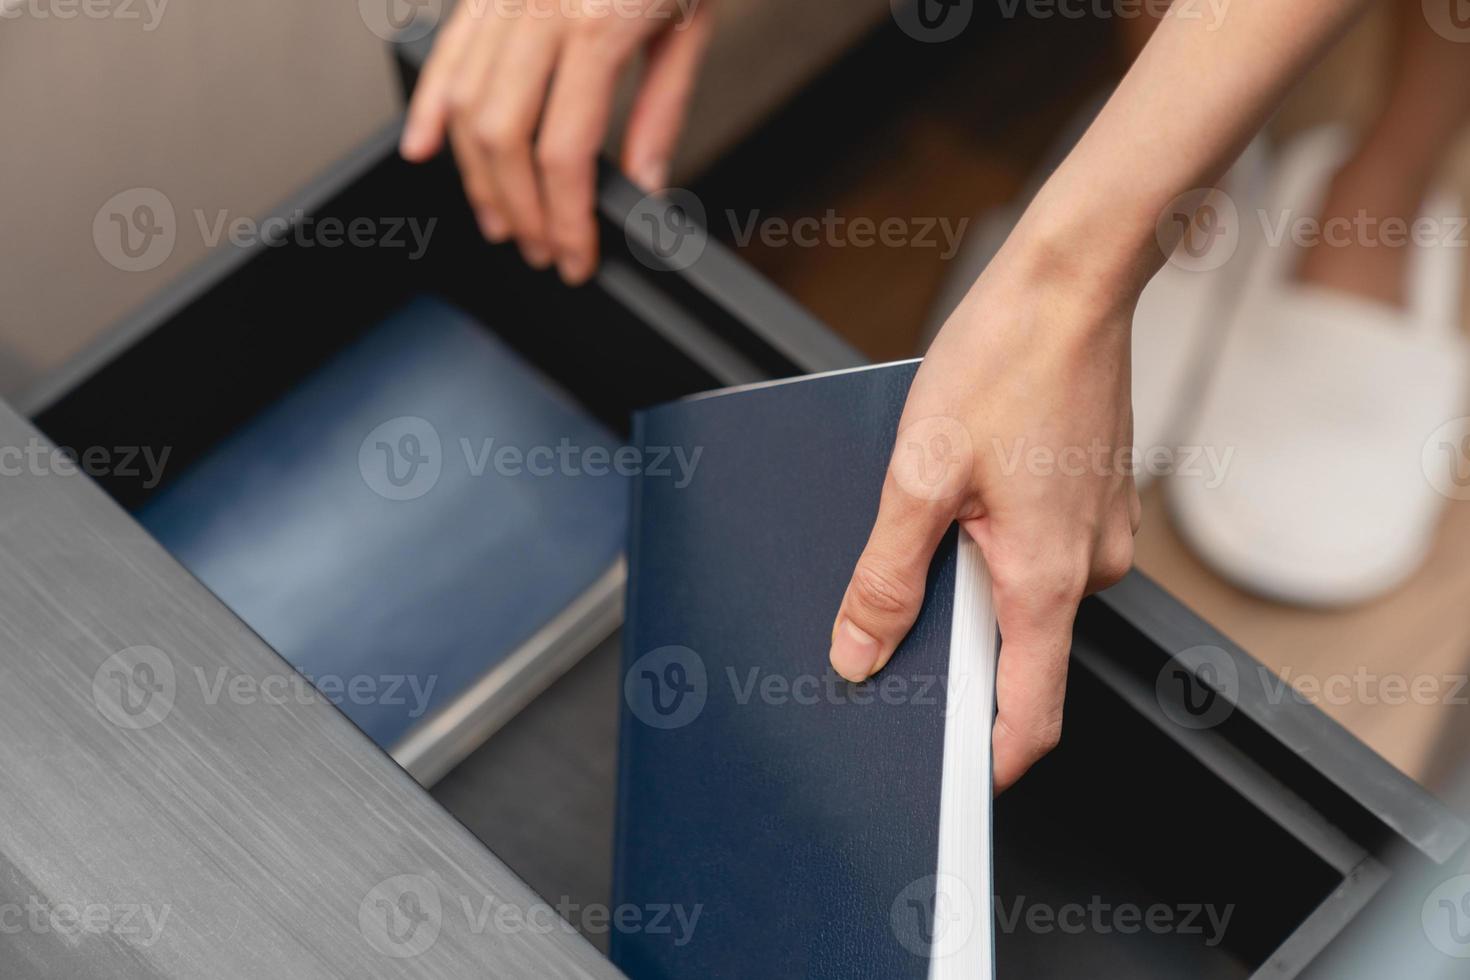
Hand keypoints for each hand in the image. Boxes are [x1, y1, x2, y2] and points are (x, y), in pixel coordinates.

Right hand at [400, 0, 712, 284]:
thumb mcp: (691, 24)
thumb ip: (662, 109)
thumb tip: (643, 183)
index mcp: (596, 25)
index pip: (565, 152)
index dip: (565, 218)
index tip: (574, 255)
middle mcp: (538, 9)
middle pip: (503, 138)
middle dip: (519, 209)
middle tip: (538, 249)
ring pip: (463, 103)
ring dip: (474, 175)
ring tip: (498, 218)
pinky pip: (446, 52)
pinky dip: (429, 105)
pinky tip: (423, 149)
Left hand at [828, 223, 1143, 792]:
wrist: (1071, 282)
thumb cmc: (1004, 361)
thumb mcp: (918, 476)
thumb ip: (887, 577)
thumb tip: (858, 651)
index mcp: (1046, 578)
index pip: (1030, 716)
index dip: (988, 760)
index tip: (945, 774)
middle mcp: (1089, 566)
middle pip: (1021, 656)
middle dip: (958, 650)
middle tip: (900, 609)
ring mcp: (1099, 533)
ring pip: (1028, 598)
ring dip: (974, 584)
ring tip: (933, 518)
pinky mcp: (1094, 500)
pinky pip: (1042, 553)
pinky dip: (998, 546)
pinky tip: (965, 491)